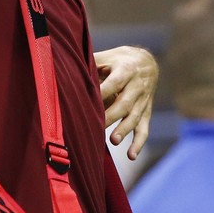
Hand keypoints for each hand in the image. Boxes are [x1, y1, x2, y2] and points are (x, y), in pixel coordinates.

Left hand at [95, 45, 155, 159]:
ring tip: (114, 141)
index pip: (114, 83)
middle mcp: (136, 87)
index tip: (89, 100)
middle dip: (112, 116)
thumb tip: (66, 65)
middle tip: (98, 126)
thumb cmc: (118, 60)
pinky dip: (138, 143)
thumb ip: (91, 63)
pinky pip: (144, 129)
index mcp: (125, 70)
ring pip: (134, 117)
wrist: (147, 62)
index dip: (102, 92)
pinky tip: (131, 156)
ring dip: (124, 130)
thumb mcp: (107, 57)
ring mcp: (142, 101)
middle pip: (124, 103)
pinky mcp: (145, 113)